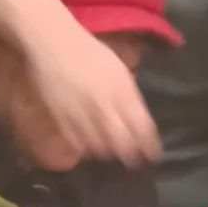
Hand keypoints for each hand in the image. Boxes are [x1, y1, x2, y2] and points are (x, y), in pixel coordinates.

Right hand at [24, 20, 160, 168]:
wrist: (54, 44)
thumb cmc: (90, 54)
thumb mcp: (119, 71)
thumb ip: (129, 96)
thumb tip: (140, 120)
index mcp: (123, 91)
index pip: (142, 127)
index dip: (149, 145)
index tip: (153, 155)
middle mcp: (105, 105)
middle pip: (123, 142)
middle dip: (131, 155)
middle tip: (134, 162)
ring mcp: (82, 114)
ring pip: (100, 147)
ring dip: (109, 154)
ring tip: (113, 156)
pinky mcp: (62, 119)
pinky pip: (77, 144)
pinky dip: (86, 150)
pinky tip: (90, 149)